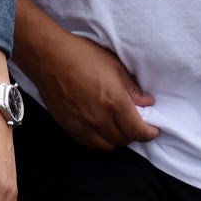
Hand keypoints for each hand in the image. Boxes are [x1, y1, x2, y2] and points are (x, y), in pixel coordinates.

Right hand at [33, 33, 158, 150]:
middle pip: (124, 140)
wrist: (47, 56)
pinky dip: (99, 140)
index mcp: (114, 103)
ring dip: (116, 139)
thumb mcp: (113, 65)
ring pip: (107, 146)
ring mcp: (82, 125)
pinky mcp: (68, 126)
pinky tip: (99, 128)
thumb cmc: (80, 55)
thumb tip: (147, 102)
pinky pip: (89, 143)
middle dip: (133, 134)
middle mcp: (99, 119)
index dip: (149, 132)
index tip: (153, 128)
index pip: (138, 131)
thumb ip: (132, 87)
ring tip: (117, 127)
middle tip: (135, 123)